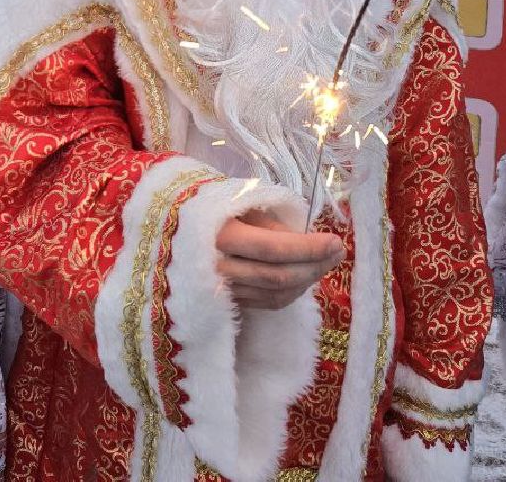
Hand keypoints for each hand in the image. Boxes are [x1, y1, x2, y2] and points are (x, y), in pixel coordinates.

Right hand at [215, 208, 344, 309]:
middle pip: (277, 277)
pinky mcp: (224, 301)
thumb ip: (268, 224)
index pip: (272, 249)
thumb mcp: (235, 203)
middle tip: (338, 251)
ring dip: (306, 281)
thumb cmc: (205, 207)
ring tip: (325, 262)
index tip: (335, 241)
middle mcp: (217, 268)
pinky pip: (265, 302)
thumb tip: (305, 241)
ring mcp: (219, 289)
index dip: (307, 248)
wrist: (167, 228)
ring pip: (274, 294)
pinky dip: (290, 292)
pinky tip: (303, 277)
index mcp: (218, 236)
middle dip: (314, 265)